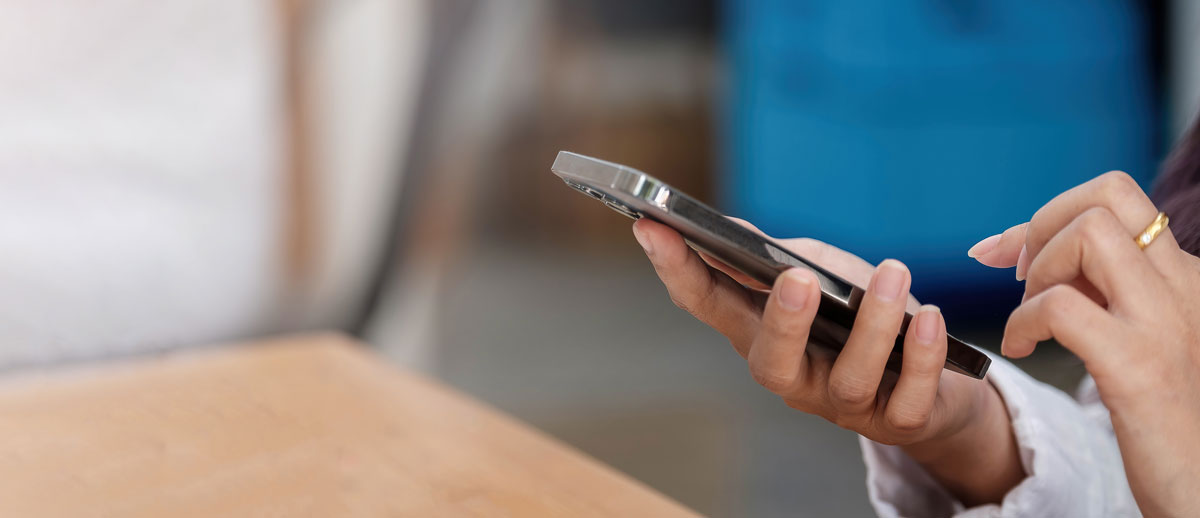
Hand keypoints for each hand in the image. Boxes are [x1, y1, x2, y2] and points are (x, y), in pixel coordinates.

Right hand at [632, 217, 1023, 505]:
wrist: (936, 385)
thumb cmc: (863, 320)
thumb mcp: (823, 276)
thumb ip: (781, 258)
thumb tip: (731, 232)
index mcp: (763, 335)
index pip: (708, 304)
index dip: (676, 268)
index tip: (650, 225)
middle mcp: (794, 377)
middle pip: (770, 363)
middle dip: (782, 322)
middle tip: (797, 278)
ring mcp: (843, 405)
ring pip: (848, 378)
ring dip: (874, 324)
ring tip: (892, 272)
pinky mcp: (898, 421)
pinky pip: (908, 398)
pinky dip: (922, 356)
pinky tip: (929, 317)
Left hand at [968, 171, 1199, 515]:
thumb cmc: (1163, 415)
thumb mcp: (1138, 332)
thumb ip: (1100, 287)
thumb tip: (1025, 248)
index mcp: (1184, 275)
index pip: (1118, 195)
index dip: (1049, 211)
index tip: (1006, 253)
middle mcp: (1182, 286)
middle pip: (1107, 194)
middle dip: (1042, 225)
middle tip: (1020, 279)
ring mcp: (1163, 322)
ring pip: (1088, 234)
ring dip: (1038, 271)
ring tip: (1030, 318)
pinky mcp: (1139, 366)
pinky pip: (1059, 307)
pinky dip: (1022, 322)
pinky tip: (1021, 349)